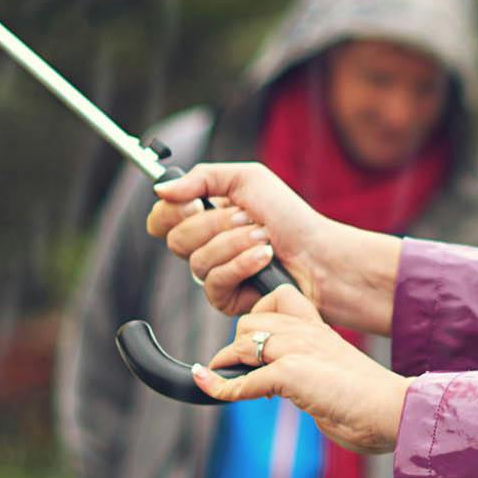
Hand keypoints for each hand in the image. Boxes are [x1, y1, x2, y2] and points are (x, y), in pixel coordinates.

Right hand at [147, 163, 400, 334]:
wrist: (319, 253)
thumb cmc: (288, 216)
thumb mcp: (247, 179)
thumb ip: (201, 177)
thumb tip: (159, 188)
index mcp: (203, 216)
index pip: (160, 219)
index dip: (170, 212)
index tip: (195, 203)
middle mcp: (203, 246)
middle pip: (175, 240)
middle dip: (215, 225)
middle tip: (246, 217)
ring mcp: (213, 274)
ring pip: (197, 262)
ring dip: (235, 243)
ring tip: (264, 237)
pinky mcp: (226, 299)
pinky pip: (215, 283)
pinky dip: (241, 265)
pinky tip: (264, 259)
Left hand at [193, 284, 411, 455]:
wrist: (393, 411)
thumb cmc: (370, 405)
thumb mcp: (332, 377)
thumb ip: (306, 374)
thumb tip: (278, 391)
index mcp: (319, 328)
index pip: (276, 299)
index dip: (257, 318)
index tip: (257, 347)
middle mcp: (306, 332)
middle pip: (249, 321)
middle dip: (238, 346)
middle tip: (247, 374)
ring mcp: (297, 349)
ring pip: (242, 342)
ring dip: (229, 365)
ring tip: (231, 384)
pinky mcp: (290, 373)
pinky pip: (243, 380)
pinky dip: (222, 387)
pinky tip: (210, 388)